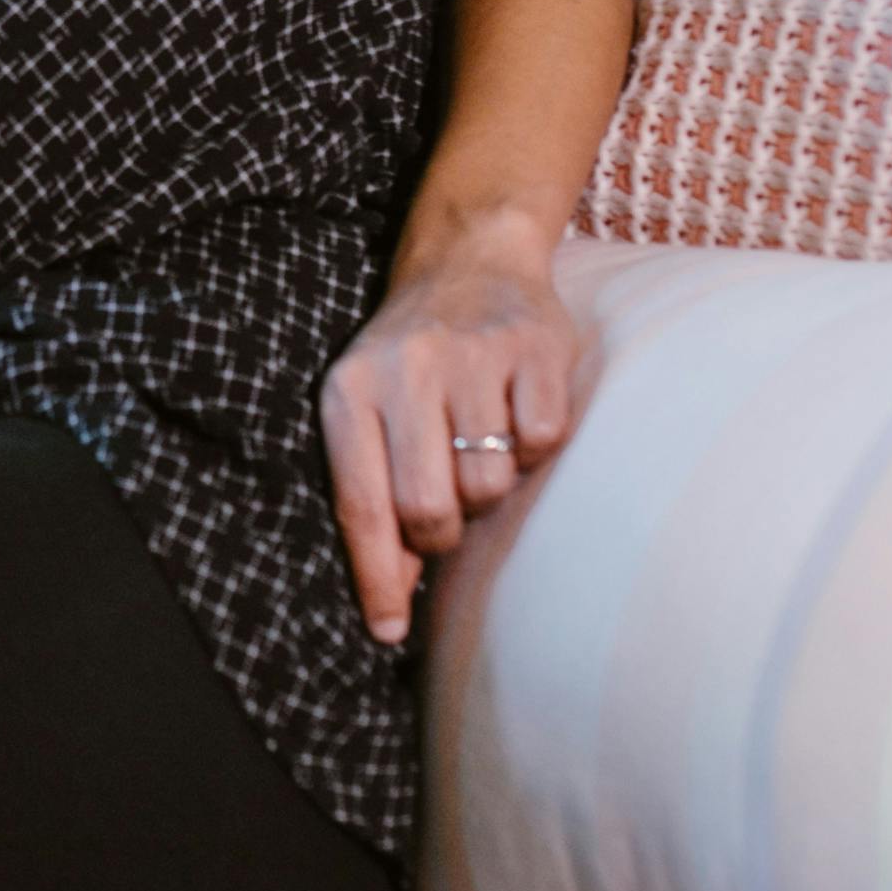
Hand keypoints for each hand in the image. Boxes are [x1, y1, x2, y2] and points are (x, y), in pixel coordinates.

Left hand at [319, 217, 579, 649]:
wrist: (468, 259)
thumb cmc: (412, 361)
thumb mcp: (369, 412)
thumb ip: (373, 496)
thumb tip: (390, 601)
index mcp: (349, 391)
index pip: (360, 504)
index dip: (376, 577)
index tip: (388, 632)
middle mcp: (405, 368)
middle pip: (429, 506)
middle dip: (444, 532)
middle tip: (452, 509)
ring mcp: (472, 353)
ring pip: (490, 482)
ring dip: (493, 485)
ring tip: (482, 443)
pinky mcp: (533, 345)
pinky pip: (542, 441)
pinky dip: (536, 446)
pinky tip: (518, 412)